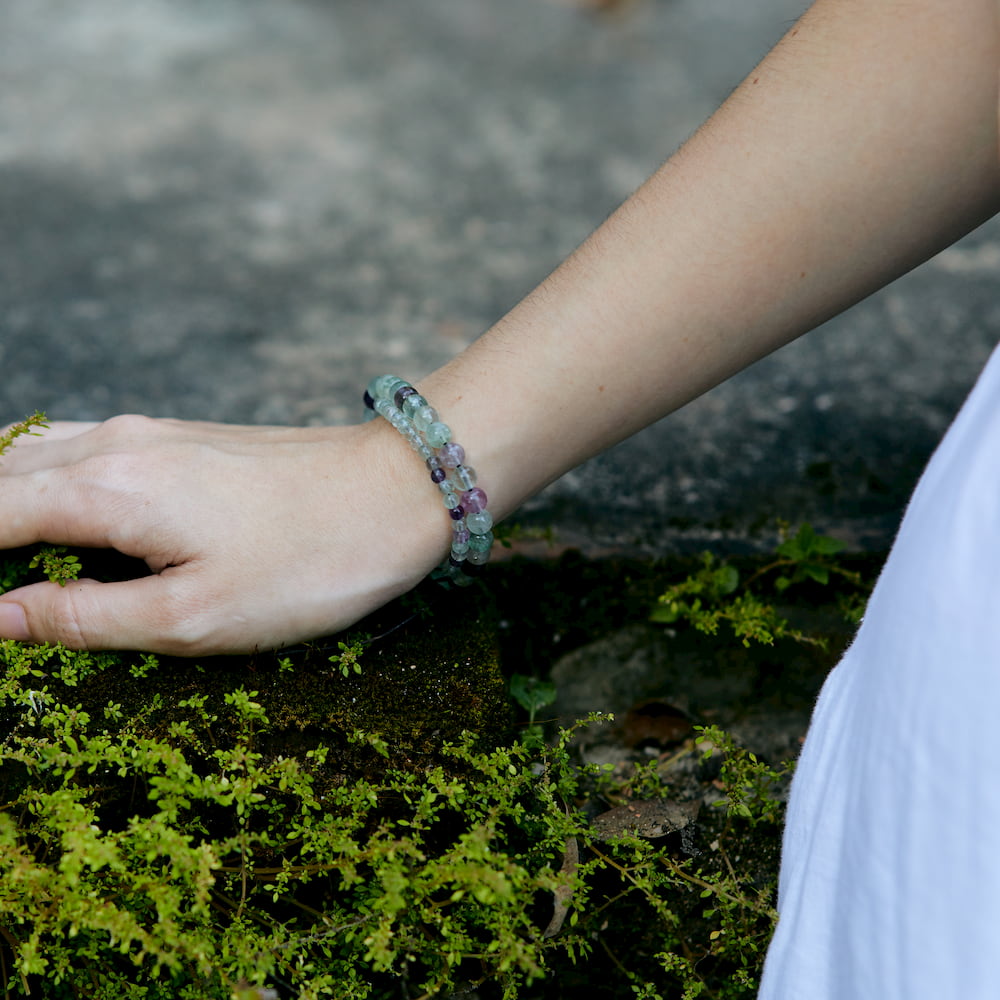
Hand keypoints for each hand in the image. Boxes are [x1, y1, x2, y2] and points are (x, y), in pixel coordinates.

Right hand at [0, 415, 449, 653]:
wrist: (398, 490)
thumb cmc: (310, 561)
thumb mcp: (193, 617)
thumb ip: (82, 617)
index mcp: (104, 488)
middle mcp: (113, 444)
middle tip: (2, 596)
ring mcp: (148, 433)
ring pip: (33, 456)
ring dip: (3, 502)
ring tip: (17, 566)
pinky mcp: (182, 439)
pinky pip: (80, 451)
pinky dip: (45, 484)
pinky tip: (57, 521)